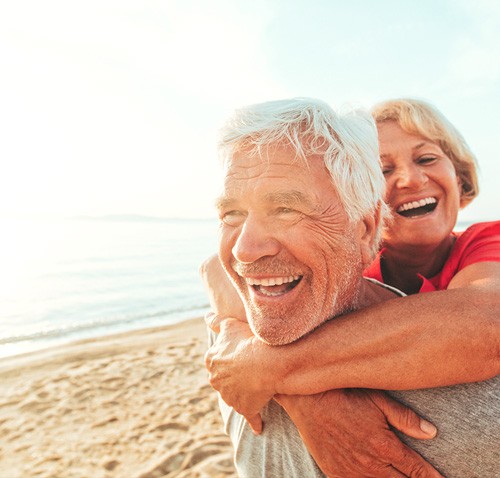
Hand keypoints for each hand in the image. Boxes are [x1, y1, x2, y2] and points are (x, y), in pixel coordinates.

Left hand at [204, 316, 277, 433]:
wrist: (266, 361)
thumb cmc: (247, 340)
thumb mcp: (229, 325)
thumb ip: (216, 321)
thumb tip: (205, 316)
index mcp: (211, 361)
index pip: (217, 359)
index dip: (230, 356)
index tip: (240, 354)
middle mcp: (216, 381)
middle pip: (224, 379)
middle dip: (234, 376)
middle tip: (250, 369)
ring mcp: (229, 396)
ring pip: (235, 396)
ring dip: (244, 393)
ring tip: (259, 385)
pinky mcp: (244, 408)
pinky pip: (251, 416)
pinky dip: (255, 421)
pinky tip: (259, 426)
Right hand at [277, 389, 441, 477]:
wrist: (308, 401)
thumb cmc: (344, 395)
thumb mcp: (377, 400)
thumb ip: (405, 418)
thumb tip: (432, 433)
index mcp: (385, 446)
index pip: (416, 470)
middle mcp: (371, 465)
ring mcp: (352, 472)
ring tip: (399, 477)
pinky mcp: (336, 474)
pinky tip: (373, 476)